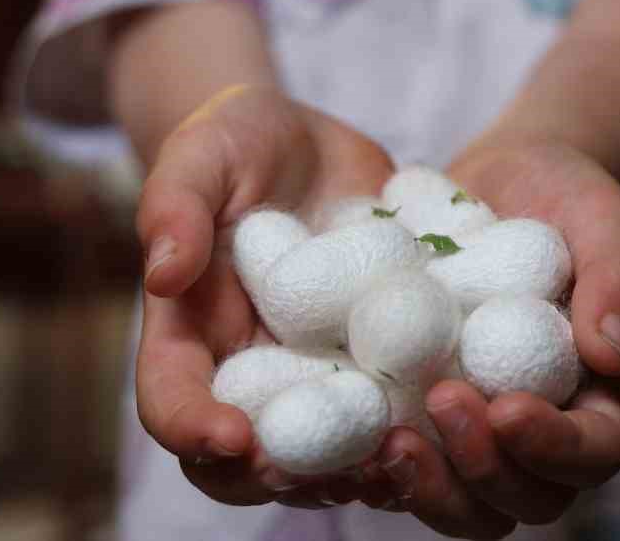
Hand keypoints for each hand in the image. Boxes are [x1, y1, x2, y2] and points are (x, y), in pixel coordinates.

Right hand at [133, 83, 396, 509]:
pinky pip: (393, 407)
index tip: (232, 437)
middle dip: (286, 476)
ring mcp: (315, 374)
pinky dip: (420, 422)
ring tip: (397, 458)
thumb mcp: (202, 153)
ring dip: (359, 469)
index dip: (193, 428)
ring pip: (327, 451)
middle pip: (249, 457)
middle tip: (332, 470)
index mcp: (188, 336)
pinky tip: (455, 412)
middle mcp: (250, 371)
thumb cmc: (235, 142)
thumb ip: (176, 204)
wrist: (306, 144)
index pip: (170, 401)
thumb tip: (164, 272)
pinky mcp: (374, 361)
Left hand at [366, 140, 619, 536]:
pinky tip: (346, 436)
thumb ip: (617, 279)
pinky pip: (403, 467)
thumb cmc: (569, 198)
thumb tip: (610, 356)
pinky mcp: (423, 418)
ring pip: (462, 503)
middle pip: (525, 499)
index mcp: (602, 399)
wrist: (507, 181)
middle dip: (481, 469)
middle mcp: (544, 432)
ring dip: (427, 486)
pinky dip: (376, 467)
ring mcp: (480, 433)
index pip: (593, 453)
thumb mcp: (604, 221)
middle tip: (441, 401)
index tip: (506, 407)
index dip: (552, 448)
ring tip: (388, 439)